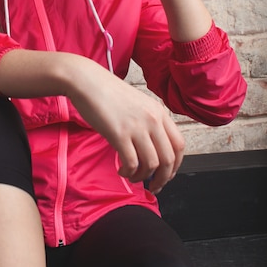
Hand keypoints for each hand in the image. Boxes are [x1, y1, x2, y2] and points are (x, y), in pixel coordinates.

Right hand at [66, 57, 184, 193]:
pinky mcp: (119, 134)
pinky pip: (132, 163)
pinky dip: (129, 172)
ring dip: (143, 177)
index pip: (179, 145)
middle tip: (153, 185)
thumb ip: (148, 121)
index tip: (167, 174)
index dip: (175, 165)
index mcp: (159, 111)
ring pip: (152, 164)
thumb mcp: (137, 102)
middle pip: (169, 159)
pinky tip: (121, 170)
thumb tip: (151, 147)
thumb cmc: (107, 91)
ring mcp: (137, 126)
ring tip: (132, 176)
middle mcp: (152, 119)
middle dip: (162, 178)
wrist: (87, 81)